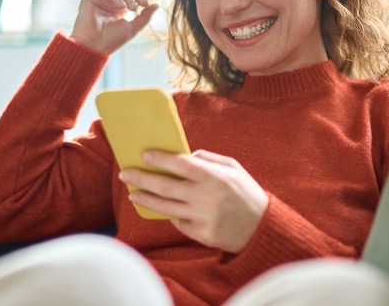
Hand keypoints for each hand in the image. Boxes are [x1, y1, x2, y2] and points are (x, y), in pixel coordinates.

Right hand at [70, 0, 158, 54]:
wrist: (94, 46)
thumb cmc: (111, 40)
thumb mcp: (133, 28)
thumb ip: (145, 17)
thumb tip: (156, 5)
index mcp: (120, 9)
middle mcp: (111, 3)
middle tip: (143, 4)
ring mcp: (102, 0)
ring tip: (131, 8)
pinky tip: (121, 5)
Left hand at [119, 150, 269, 252]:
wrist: (262, 228)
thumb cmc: (247, 193)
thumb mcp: (234, 168)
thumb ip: (209, 159)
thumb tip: (185, 155)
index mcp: (214, 177)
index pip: (181, 164)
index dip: (160, 159)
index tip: (144, 155)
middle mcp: (206, 197)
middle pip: (165, 186)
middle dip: (142, 178)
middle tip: (126, 173)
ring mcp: (202, 217)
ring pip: (165, 207)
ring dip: (145, 199)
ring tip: (132, 193)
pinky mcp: (201, 234)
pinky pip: (178, 222)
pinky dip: (170, 214)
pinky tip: (163, 208)